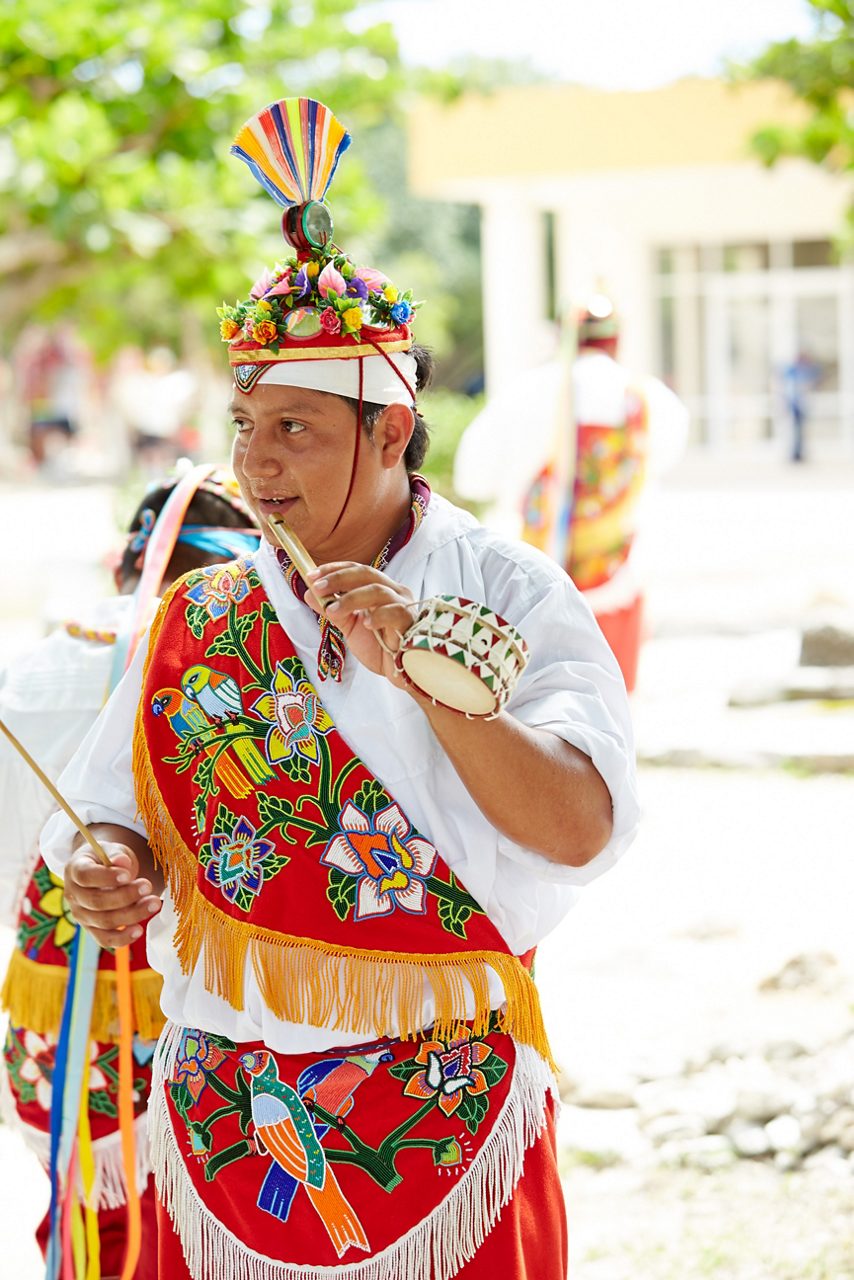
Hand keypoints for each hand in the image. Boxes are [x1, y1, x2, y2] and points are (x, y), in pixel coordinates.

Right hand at [64, 842, 161, 949]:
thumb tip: (122, 862)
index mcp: (75, 870)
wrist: (104, 871)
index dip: (105, 877)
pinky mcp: (92, 929)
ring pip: (103, 921)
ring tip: (154, 903)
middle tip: (147, 886)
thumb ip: (116, 855)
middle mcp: (74, 895)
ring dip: (131, 914)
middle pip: (96, 901)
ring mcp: (82, 915)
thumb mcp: (111, 850)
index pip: (85, 876)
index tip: (127, 875)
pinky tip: (139, 930)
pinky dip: (122, 938)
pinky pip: (105, 939)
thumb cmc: (108, 858)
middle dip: (125, 896)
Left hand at [306, 563, 416, 682]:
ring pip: (378, 591)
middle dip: (339, 578)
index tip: (311, 577)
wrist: (401, 673)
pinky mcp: (411, 623)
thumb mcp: (350, 628)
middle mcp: (394, 592)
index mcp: (380, 589)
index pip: (357, 570)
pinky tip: (366, 625)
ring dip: (351, 598)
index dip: (334, 570)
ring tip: (332, 611)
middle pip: (367, 573)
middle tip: (318, 588)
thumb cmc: (381, 648)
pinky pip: (395, 612)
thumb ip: (333, 610)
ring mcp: (404, 606)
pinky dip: (378, 616)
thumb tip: (309, 593)